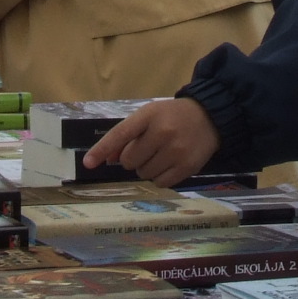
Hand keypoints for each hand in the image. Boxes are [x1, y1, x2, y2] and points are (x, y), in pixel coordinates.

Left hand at [88, 98, 221, 184]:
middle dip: (133, 158)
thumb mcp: (148, 116)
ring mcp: (176, 151)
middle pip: (129, 161)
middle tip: (147, 148)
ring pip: (144, 174)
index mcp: (149, 115)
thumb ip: (126, 136)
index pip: (120, 135)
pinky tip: (169, 164)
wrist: (210, 116)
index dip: (101, 149)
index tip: (87, 163)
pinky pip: (160, 183)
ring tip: (160, 154)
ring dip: (146, 168)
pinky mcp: (187, 167)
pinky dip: (159, 177)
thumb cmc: (172, 116)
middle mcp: (163, 133)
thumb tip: (106, 160)